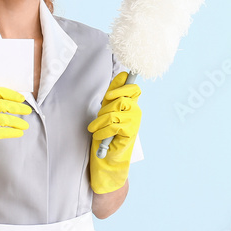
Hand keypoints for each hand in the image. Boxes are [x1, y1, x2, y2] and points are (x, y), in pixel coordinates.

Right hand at [0, 87, 31, 216]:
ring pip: (3, 118)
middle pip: (1, 104)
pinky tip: (19, 133)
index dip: (10, 94)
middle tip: (28, 110)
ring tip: (26, 125)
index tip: (21, 98)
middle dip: (18, 107)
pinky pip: (2, 131)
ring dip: (18, 122)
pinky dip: (13, 132)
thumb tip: (14, 100)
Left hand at [87, 72, 140, 193]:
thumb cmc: (107, 132)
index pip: (133, 88)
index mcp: (131, 103)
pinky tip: (99, 137)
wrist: (109, 156)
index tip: (108, 96)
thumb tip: (122, 74)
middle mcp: (136, 111)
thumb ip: (113, 93)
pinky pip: (113, 126)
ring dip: (99, 122)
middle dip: (104, 110)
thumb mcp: (107, 109)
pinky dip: (102, 132)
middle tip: (97, 121)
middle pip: (120, 100)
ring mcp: (135, 121)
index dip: (121, 87)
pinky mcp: (131, 132)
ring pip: (114, 113)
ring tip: (94, 130)